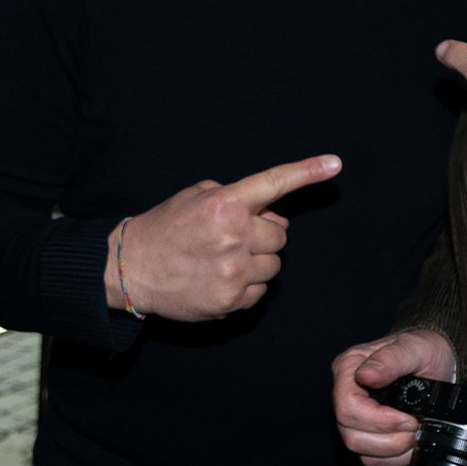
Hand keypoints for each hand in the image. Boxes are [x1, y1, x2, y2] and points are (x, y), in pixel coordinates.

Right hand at [107, 154, 341, 321]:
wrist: (131, 268)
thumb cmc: (166, 227)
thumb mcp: (197, 197)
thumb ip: (241, 200)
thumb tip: (277, 220)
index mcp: (225, 203)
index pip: (275, 183)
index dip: (308, 172)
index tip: (335, 164)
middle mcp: (234, 235)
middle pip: (280, 236)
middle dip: (263, 235)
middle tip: (233, 237)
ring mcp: (233, 271)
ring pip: (274, 265)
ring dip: (256, 261)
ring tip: (222, 260)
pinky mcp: (230, 300)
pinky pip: (260, 291)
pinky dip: (246, 286)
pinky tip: (219, 279)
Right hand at [332, 329, 455, 465]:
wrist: (437, 362)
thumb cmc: (423, 350)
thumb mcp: (414, 347)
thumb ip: (391, 359)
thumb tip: (366, 375)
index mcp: (348, 369)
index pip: (347, 408)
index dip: (379, 421)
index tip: (408, 419)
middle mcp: (346, 394)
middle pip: (352, 436)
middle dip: (390, 439)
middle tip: (416, 427)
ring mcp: (355, 418)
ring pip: (362, 451)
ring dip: (394, 450)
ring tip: (415, 433)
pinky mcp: (367, 434)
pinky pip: (373, 459)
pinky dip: (395, 457)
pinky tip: (410, 442)